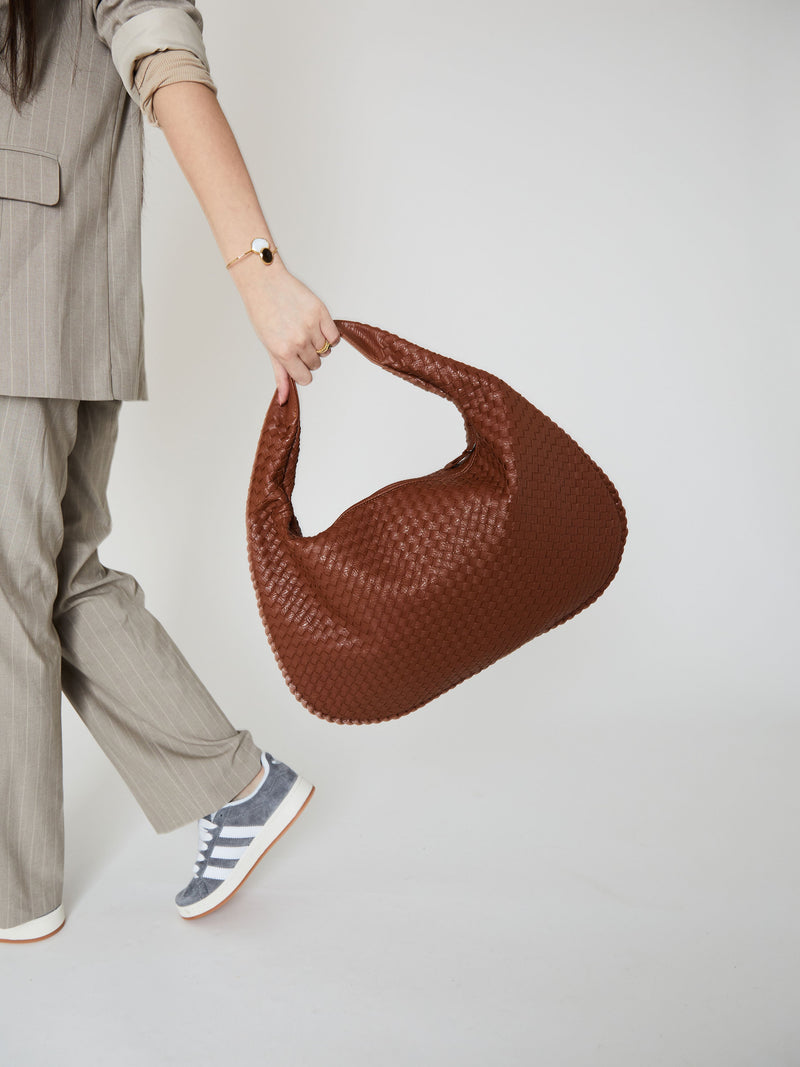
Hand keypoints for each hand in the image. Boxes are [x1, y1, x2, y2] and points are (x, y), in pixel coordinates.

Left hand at [234, 256, 339, 403]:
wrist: (264, 284)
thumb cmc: (263, 314)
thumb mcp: (269, 347)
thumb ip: (280, 374)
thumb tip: (284, 398)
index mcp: (284, 352)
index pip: (305, 377)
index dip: (302, 370)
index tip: (297, 361)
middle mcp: (298, 341)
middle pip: (315, 364)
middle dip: (308, 356)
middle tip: (296, 339)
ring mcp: (311, 327)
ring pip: (325, 350)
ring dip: (318, 343)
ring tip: (303, 329)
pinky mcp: (321, 313)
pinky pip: (334, 336)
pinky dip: (329, 335)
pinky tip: (317, 327)